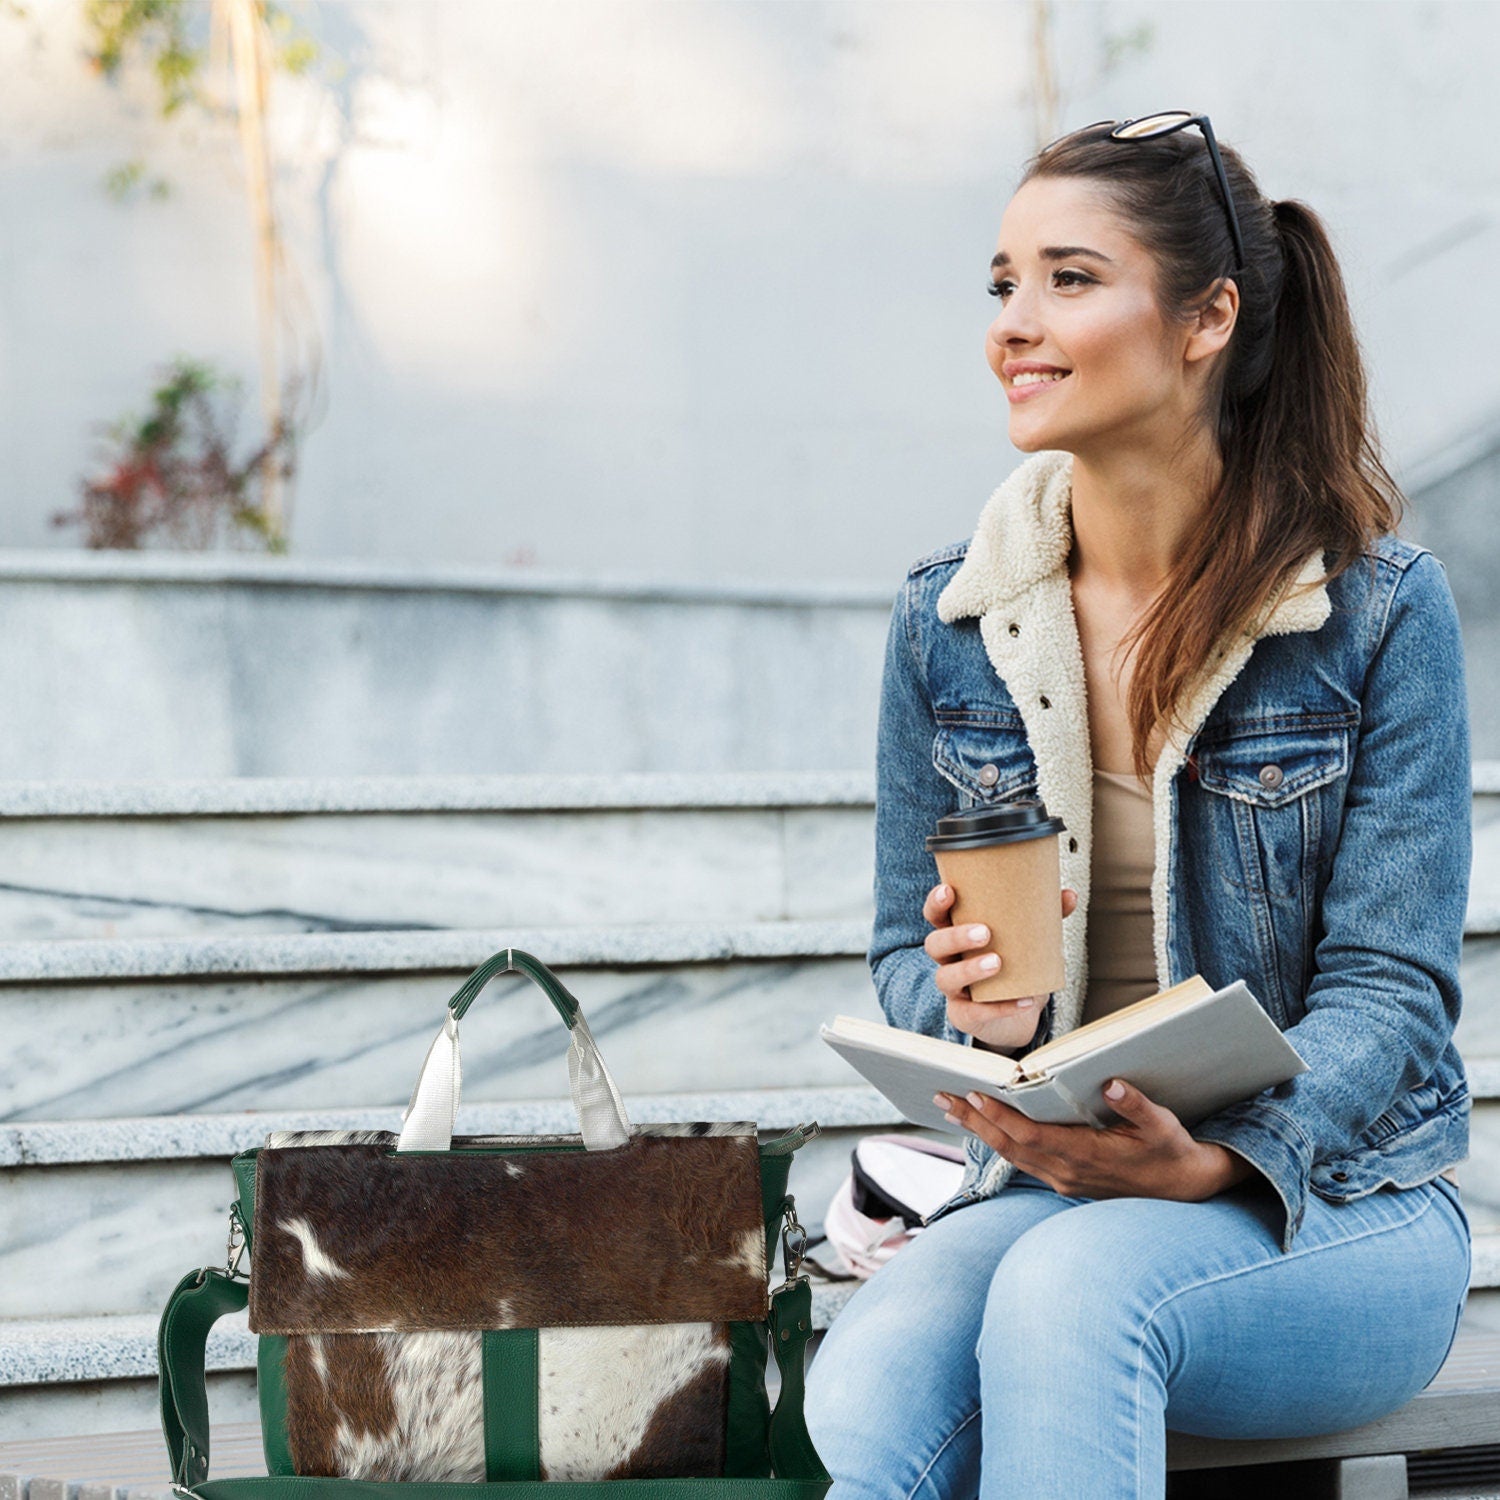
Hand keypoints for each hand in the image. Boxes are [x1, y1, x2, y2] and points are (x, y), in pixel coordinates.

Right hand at [923, 883, 1077, 1052]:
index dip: (937, 903)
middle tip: (984, 932)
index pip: (936, 915)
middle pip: (935, 944)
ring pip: (946, 978)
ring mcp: (954, 989)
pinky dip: (1000, 1007)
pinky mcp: (965, 1015)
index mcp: (957, 934)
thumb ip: (1044, 916)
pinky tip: (1023, 1000)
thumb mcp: (1026, 940)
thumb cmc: (1014, 966)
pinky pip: (974, 1012)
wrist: (1015, 1014)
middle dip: (956, 936)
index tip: (949, 891)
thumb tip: (1069, 896)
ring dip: (970, 969)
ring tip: (997, 963)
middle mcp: (949, 960)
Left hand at [932, 1076, 1256, 1200]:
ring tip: (951, 1106)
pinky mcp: (1065, 1180)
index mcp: (1085, 1156)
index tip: (973, 1095)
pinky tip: (984, 1126)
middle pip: (1009, 1146)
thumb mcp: (1163, 1126)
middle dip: (974, 1121)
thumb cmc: (1172, 1152)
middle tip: (942, 1096)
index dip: (999, 1117)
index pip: (1030, 1136)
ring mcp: (1063, 1179)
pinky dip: (999, 1140)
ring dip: (980, 1131)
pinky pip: (1022, 1159)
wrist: (1186, 1189)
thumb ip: (1137, 1106)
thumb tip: (1114, 1084)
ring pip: (1011, 1155)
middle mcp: (1067, 1172)